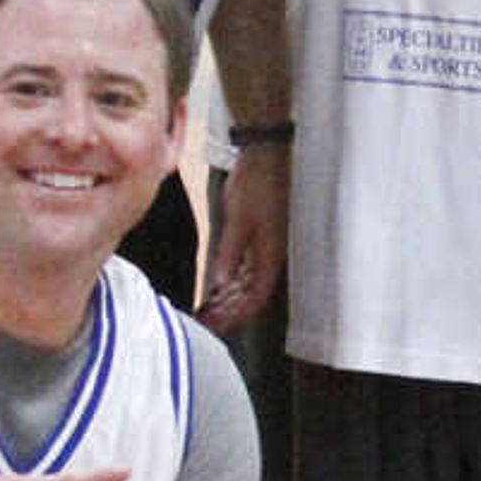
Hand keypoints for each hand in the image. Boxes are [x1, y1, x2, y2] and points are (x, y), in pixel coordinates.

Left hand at [200, 147, 286, 332]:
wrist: (267, 153)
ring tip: (208, 308)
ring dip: (230, 297)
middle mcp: (273, 253)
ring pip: (250, 281)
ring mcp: (269, 244)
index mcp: (271, 253)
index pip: (256, 297)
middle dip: (230, 311)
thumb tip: (218, 283)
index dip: (237, 315)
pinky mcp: (263, 234)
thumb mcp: (238, 219)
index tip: (217, 326)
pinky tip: (218, 286)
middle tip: (206, 322)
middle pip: (253, 293)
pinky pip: (249, 266)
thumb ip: (228, 253)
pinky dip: (233, 279)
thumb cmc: (256, 183)